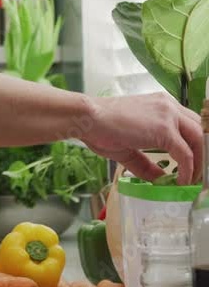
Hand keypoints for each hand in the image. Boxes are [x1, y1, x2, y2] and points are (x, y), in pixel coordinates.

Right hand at [87, 92, 202, 185]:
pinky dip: (187, 170)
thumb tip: (162, 180)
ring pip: (198, 139)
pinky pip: (185, 153)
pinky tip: (181, 181)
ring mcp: (168, 115)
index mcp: (161, 105)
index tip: (191, 165)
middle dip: (201, 154)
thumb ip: (148, 164)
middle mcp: (169, 105)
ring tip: (191, 180)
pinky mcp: (164, 129)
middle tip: (196, 175)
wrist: (89, 118)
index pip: (189, 124)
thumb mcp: (129, 149)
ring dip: (198, 162)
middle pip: (199, 130)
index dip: (194, 146)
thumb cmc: (102, 129)